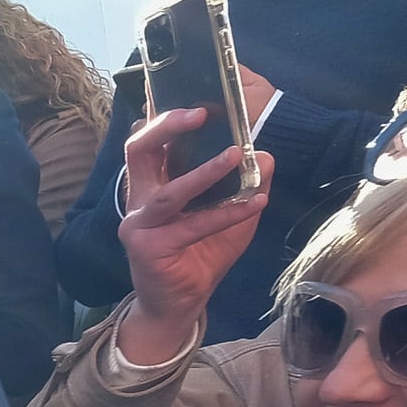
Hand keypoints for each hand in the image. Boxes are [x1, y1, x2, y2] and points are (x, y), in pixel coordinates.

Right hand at [113, 110, 273, 365]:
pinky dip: (226, 213)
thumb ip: (246, 185)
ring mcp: (139, 224)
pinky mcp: (148, 247)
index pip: (148, 141)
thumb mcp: (231, 214)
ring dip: (205, 171)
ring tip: (236, 155)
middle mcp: (139, 199)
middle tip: (201, 112)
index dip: (166, 118)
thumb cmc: (199, 256)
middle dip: (168, 126)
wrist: (179, 305)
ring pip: (169, 191)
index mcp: (151, 184)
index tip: (200, 101)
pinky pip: (192, 225)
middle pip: (139, 150)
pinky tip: (255, 203)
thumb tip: (268, 155)